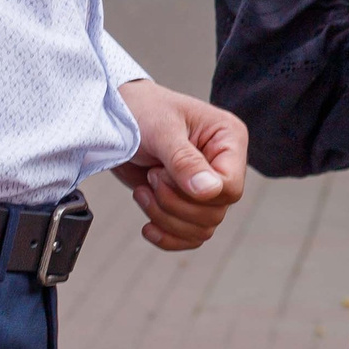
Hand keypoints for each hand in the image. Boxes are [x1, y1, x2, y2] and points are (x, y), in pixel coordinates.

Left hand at [112, 79, 247, 252]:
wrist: (117, 119)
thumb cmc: (143, 111)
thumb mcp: (163, 131)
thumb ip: (185, 161)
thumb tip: (210, 191)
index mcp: (228, 141)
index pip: (231, 186)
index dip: (199, 194)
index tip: (163, 174)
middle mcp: (223, 165)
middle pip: (215, 212)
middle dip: (174, 204)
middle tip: (151, 177)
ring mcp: (205, 187)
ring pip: (202, 228)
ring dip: (166, 217)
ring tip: (143, 191)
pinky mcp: (186, 203)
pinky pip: (189, 236)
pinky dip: (167, 236)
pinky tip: (147, 225)